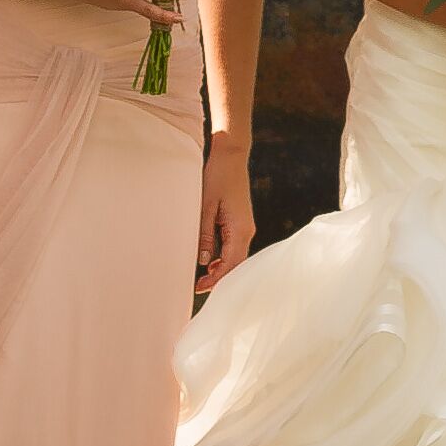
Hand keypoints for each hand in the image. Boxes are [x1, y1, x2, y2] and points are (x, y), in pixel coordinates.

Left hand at [196, 135, 258, 291]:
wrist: (231, 157)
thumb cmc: (217, 177)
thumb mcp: (205, 206)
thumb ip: (205, 234)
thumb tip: (204, 260)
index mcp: (240, 229)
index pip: (230, 264)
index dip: (216, 279)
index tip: (198, 288)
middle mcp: (247, 230)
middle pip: (236, 265)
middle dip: (219, 279)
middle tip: (198, 288)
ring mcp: (246, 227)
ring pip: (236, 257)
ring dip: (222, 269)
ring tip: (202, 278)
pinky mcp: (241, 223)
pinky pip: (235, 247)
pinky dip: (224, 258)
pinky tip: (211, 262)